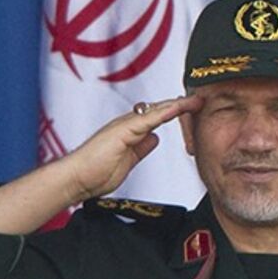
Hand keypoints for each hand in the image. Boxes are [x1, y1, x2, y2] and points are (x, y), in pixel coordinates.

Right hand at [62, 95, 204, 201]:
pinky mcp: (123, 130)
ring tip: (197, 100)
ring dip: (178, 105)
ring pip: (157, 111)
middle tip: (200, 99)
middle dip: (181, 104)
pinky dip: (165, 112)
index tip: (193, 108)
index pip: (157, 117)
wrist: (77, 179)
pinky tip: (179, 107)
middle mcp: (128, 124)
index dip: (175, 111)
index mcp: (130, 131)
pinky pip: (149, 119)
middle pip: (159, 110)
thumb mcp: (129, 161)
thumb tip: (154, 139)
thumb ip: (142, 148)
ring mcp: (125, 125)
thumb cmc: (96, 173)